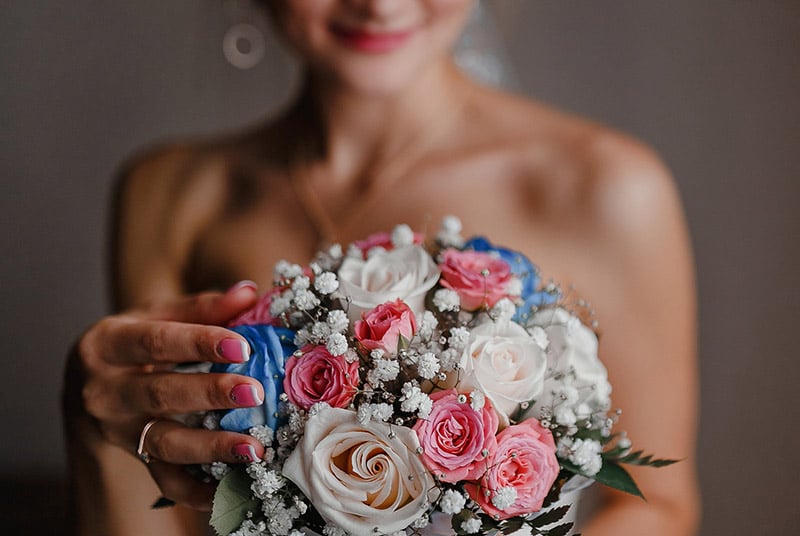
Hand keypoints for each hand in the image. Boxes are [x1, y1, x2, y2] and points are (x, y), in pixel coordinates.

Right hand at [64, 281, 264, 509]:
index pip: (155, 341)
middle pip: (161, 394)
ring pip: (163, 442)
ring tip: (254, 448)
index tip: (242, 345)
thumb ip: (202, 306)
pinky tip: (229, 487)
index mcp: (108, 344)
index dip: (199, 342)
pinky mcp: (133, 457)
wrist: (88, 386)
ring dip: (211, 447)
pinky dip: (195, 490)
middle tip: (255, 392)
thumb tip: (248, 291)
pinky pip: (164, 481)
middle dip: (210, 394)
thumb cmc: (135, 342)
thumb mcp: (157, 316)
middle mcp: (106, 390)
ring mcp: (117, 429)